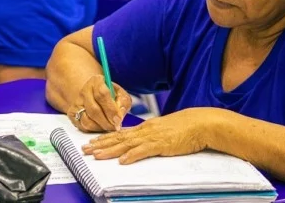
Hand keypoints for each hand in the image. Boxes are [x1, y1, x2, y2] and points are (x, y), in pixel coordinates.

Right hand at [68, 74, 131, 132]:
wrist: (93, 94)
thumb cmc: (110, 95)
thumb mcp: (120, 94)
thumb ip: (123, 103)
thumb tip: (120, 114)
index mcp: (96, 81)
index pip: (102, 94)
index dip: (111, 109)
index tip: (118, 120)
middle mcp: (84, 91)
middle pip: (94, 109)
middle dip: (106, 122)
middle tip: (115, 127)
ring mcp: (76, 102)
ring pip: (87, 120)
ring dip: (100, 127)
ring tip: (109, 127)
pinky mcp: (72, 114)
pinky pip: (83, 126)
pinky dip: (94, 130)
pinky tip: (101, 127)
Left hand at [81, 108, 207, 163]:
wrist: (200, 123)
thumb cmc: (185, 127)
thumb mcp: (164, 129)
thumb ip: (151, 135)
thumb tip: (140, 142)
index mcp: (145, 127)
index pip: (120, 133)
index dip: (105, 138)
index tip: (92, 143)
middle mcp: (145, 130)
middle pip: (118, 138)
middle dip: (100, 144)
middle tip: (85, 150)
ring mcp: (153, 137)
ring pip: (126, 144)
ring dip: (110, 150)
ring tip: (96, 155)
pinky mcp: (162, 144)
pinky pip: (144, 150)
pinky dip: (133, 155)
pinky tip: (123, 160)